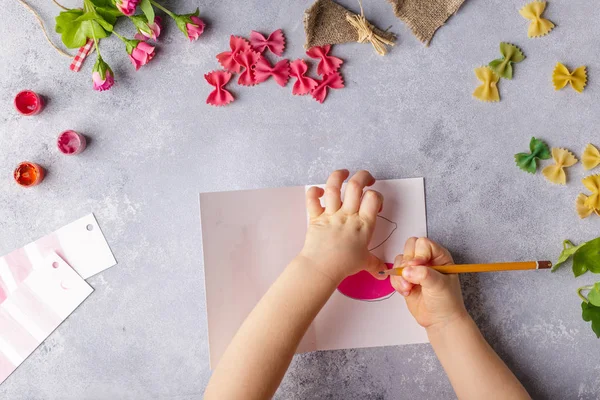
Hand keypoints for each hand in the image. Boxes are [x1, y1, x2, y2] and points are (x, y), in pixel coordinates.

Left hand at [299, 169, 387, 283]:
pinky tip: (318, 191)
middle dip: (363, 176)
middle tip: (365, 178)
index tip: (374, 201)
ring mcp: (331, 214)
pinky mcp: (315, 217)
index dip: (376, 195)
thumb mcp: (364, 263)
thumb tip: (383, 272)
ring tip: (343, 173)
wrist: (321, 268)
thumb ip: (375, 264)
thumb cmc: (344, 265)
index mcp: (364, 224)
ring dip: (338, 175)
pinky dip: (314, 191)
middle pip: (356, 185)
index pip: (373, 198)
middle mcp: (348, 215)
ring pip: (334, 187)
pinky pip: (312, 199)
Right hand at [390, 237, 467, 330]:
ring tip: (409, 288)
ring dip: (400, 275)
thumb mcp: (439, 285)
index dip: (419, 254)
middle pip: (409, 247)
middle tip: (412, 277)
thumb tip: (406, 270)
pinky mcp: (405, 278)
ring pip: (399, 260)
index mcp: (439, 256)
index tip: (419, 266)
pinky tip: (406, 292)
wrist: (440, 320)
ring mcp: (415, 268)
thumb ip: (424, 274)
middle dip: (407, 262)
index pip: (423, 244)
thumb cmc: (446, 302)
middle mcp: (426, 259)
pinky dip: (396, 283)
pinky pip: (393, 273)